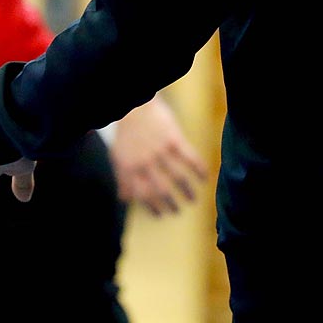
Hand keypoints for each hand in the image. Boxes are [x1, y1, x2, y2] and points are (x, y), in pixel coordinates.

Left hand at [109, 98, 207, 215]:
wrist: (136, 107)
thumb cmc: (127, 133)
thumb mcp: (118, 157)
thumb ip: (122, 179)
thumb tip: (124, 199)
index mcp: (130, 167)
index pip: (142, 193)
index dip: (152, 207)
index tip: (160, 215)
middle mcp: (145, 162)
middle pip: (160, 189)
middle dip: (170, 203)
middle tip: (178, 211)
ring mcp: (160, 151)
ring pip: (177, 176)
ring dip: (187, 190)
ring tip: (193, 199)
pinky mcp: (174, 139)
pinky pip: (189, 158)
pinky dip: (199, 169)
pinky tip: (205, 177)